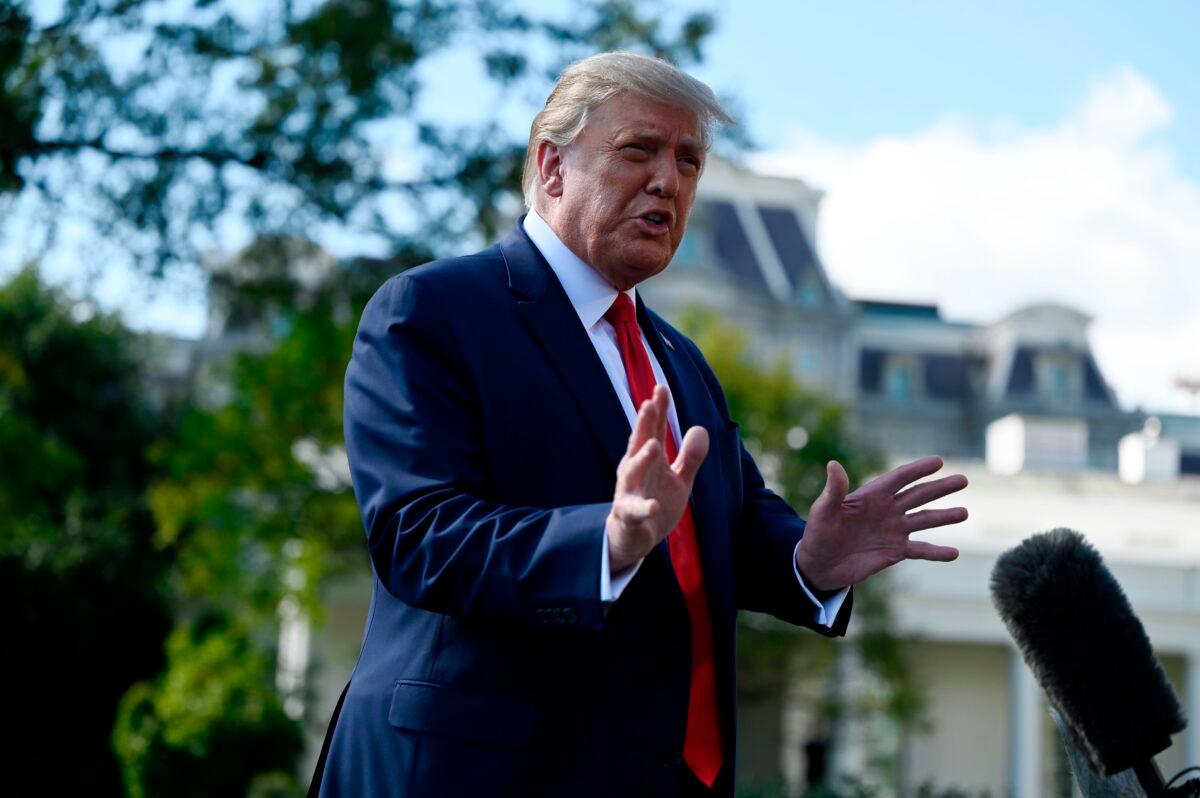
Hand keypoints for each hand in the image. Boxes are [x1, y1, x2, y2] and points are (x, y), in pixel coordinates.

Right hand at [606, 384, 708, 572]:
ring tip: (654, 445)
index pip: (652, 429)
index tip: (660, 387)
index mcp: (648, 459)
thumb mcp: (679, 479)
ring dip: (642, 459)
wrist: (633, 537)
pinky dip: (644, 509)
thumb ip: (690, 456)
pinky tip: (654, 506)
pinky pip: (635, 511)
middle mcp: (635, 470)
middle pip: (639, 443)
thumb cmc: (654, 500)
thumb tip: (702, 428)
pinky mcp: (628, 516)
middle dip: (644, 424)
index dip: (657, 410)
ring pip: (632, 472)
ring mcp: (629, 492)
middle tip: (650, 403)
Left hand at [794, 456, 966, 591]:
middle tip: (962, 480)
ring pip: (924, 520)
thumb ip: (833, 490)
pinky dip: (937, 552)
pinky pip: (920, 550)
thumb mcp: (823, 511)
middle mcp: (887, 510)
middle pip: (918, 495)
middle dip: (940, 487)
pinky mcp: (895, 551)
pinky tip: (954, 553)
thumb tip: (833, 464)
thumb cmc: (818, 533)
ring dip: (944, 517)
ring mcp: (894, 530)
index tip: (938, 461)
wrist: (819, 564)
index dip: (917, 469)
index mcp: (872, 495)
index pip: (899, 478)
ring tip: (964, 513)